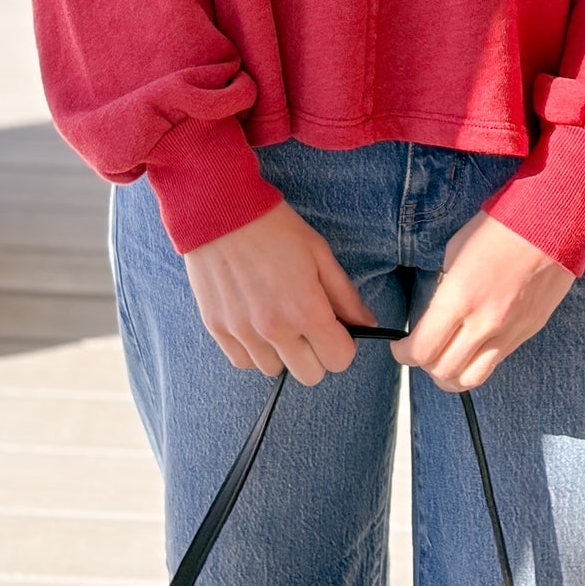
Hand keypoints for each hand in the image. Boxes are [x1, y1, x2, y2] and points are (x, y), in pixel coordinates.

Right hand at [183, 198, 378, 387]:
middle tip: (307, 325)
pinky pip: (243, 362)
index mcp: (306, 309)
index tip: (335, 328)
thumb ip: (345, 294)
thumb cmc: (274, 226)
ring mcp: (243, 332)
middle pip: (310, 375)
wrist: (220, 209)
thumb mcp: (319, 252)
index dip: (343, 344)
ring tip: (277, 317)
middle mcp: (275, 328)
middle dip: (316, 354)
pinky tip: (255, 322)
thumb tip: (367, 324)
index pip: (339, 360)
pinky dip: (253, 350)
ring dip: (282, 352)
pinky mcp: (217, 328)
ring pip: (274, 370)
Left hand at [390, 211, 574, 392]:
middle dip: (425, 365)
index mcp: (459, 297)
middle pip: (444, 371)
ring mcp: (510, 332)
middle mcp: (484, 322)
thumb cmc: (501, 226)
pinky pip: (497, 361)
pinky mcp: (529, 332)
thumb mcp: (457, 251)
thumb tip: (438, 311)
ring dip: (452, 375)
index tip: (401, 346)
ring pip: (472, 379)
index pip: (423, 349)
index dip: (404, 353)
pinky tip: (474, 346)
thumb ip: (446, 288)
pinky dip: (478, 362)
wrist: (553, 221)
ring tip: (446, 359)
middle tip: (421, 352)